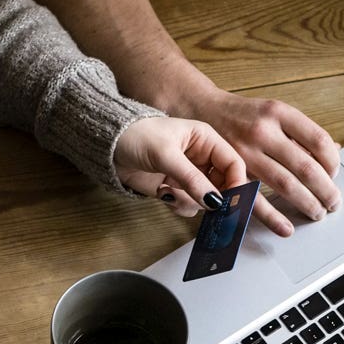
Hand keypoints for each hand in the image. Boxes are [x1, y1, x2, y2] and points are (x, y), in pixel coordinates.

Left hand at [116, 116, 291, 232]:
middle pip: (223, 185)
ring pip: (205, 199)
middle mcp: (201, 158)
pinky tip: (162, 192)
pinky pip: (188, 205)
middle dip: (214, 198)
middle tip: (208, 208)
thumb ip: (192, 179)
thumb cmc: (136, 135)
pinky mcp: (175, 188)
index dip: (236, 182)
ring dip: (190, 200)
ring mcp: (189, 175)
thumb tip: (215, 201)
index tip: (232, 201)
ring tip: (170, 191)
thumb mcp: (167, 155)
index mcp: (206, 140)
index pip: (233, 163)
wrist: (107, 145)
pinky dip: (178, 204)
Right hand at [184, 89, 341, 232]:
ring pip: (285, 184)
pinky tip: (286, 227)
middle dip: (325, 190)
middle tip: (333, 203)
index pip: (318, 140)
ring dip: (307, 203)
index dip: (333, 162)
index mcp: (278, 113)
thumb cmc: (244, 115)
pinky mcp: (230, 171)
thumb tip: (334, 152)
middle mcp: (263, 131)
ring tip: (317, 212)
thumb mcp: (274, 113)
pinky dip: (273, 217)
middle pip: (305, 166)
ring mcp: (245, 152)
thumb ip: (302, 134)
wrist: (202, 109)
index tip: (334, 174)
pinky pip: (255, 199)